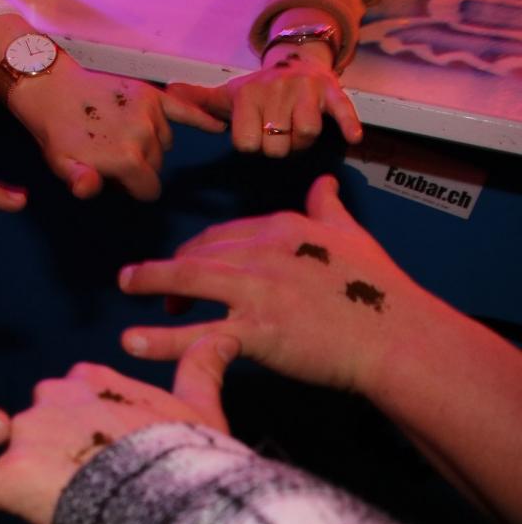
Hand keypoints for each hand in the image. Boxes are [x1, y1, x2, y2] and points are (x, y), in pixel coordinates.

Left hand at [0, 336, 237, 523]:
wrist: (171, 492)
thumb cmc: (189, 455)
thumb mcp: (203, 407)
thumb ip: (202, 368)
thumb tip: (226, 335)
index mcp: (93, 380)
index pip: (70, 387)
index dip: (80, 415)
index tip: (96, 437)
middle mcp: (53, 398)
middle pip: (32, 416)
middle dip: (44, 441)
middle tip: (74, 477)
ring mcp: (27, 435)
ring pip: (0, 448)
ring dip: (7, 469)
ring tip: (29, 501)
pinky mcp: (8, 476)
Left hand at [10, 61, 224, 199]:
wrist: (52, 87)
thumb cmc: (55, 132)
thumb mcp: (61, 163)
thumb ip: (81, 181)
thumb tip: (90, 188)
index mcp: (127, 158)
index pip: (149, 189)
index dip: (133, 190)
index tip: (117, 181)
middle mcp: (146, 135)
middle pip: (157, 166)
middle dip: (140, 168)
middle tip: (114, 158)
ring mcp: (151, 112)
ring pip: (164, 143)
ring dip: (151, 146)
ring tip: (123, 138)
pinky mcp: (152, 94)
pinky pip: (184, 110)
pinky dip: (202, 118)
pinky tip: (217, 125)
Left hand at [118, 175, 443, 393]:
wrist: (399, 337)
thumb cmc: (379, 291)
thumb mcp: (353, 236)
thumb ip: (329, 209)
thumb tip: (324, 183)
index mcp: (281, 228)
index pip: (223, 234)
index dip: (199, 250)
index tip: (186, 265)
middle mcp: (263, 253)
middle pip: (199, 254)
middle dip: (170, 268)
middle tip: (149, 285)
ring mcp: (257, 292)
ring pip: (187, 279)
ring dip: (150, 280)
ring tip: (124, 285)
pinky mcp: (256, 332)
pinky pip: (197, 335)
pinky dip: (159, 340)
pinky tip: (130, 341)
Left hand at [167, 48, 361, 157]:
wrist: (297, 60)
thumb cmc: (258, 90)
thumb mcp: (228, 94)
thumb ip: (200, 100)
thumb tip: (168, 91)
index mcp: (248, 94)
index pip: (247, 143)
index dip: (252, 146)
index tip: (255, 134)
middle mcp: (276, 89)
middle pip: (277, 146)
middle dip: (278, 147)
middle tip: (278, 134)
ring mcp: (305, 90)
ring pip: (307, 134)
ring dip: (303, 141)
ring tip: (297, 131)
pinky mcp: (332, 91)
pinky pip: (342, 111)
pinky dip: (347, 124)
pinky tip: (352, 138)